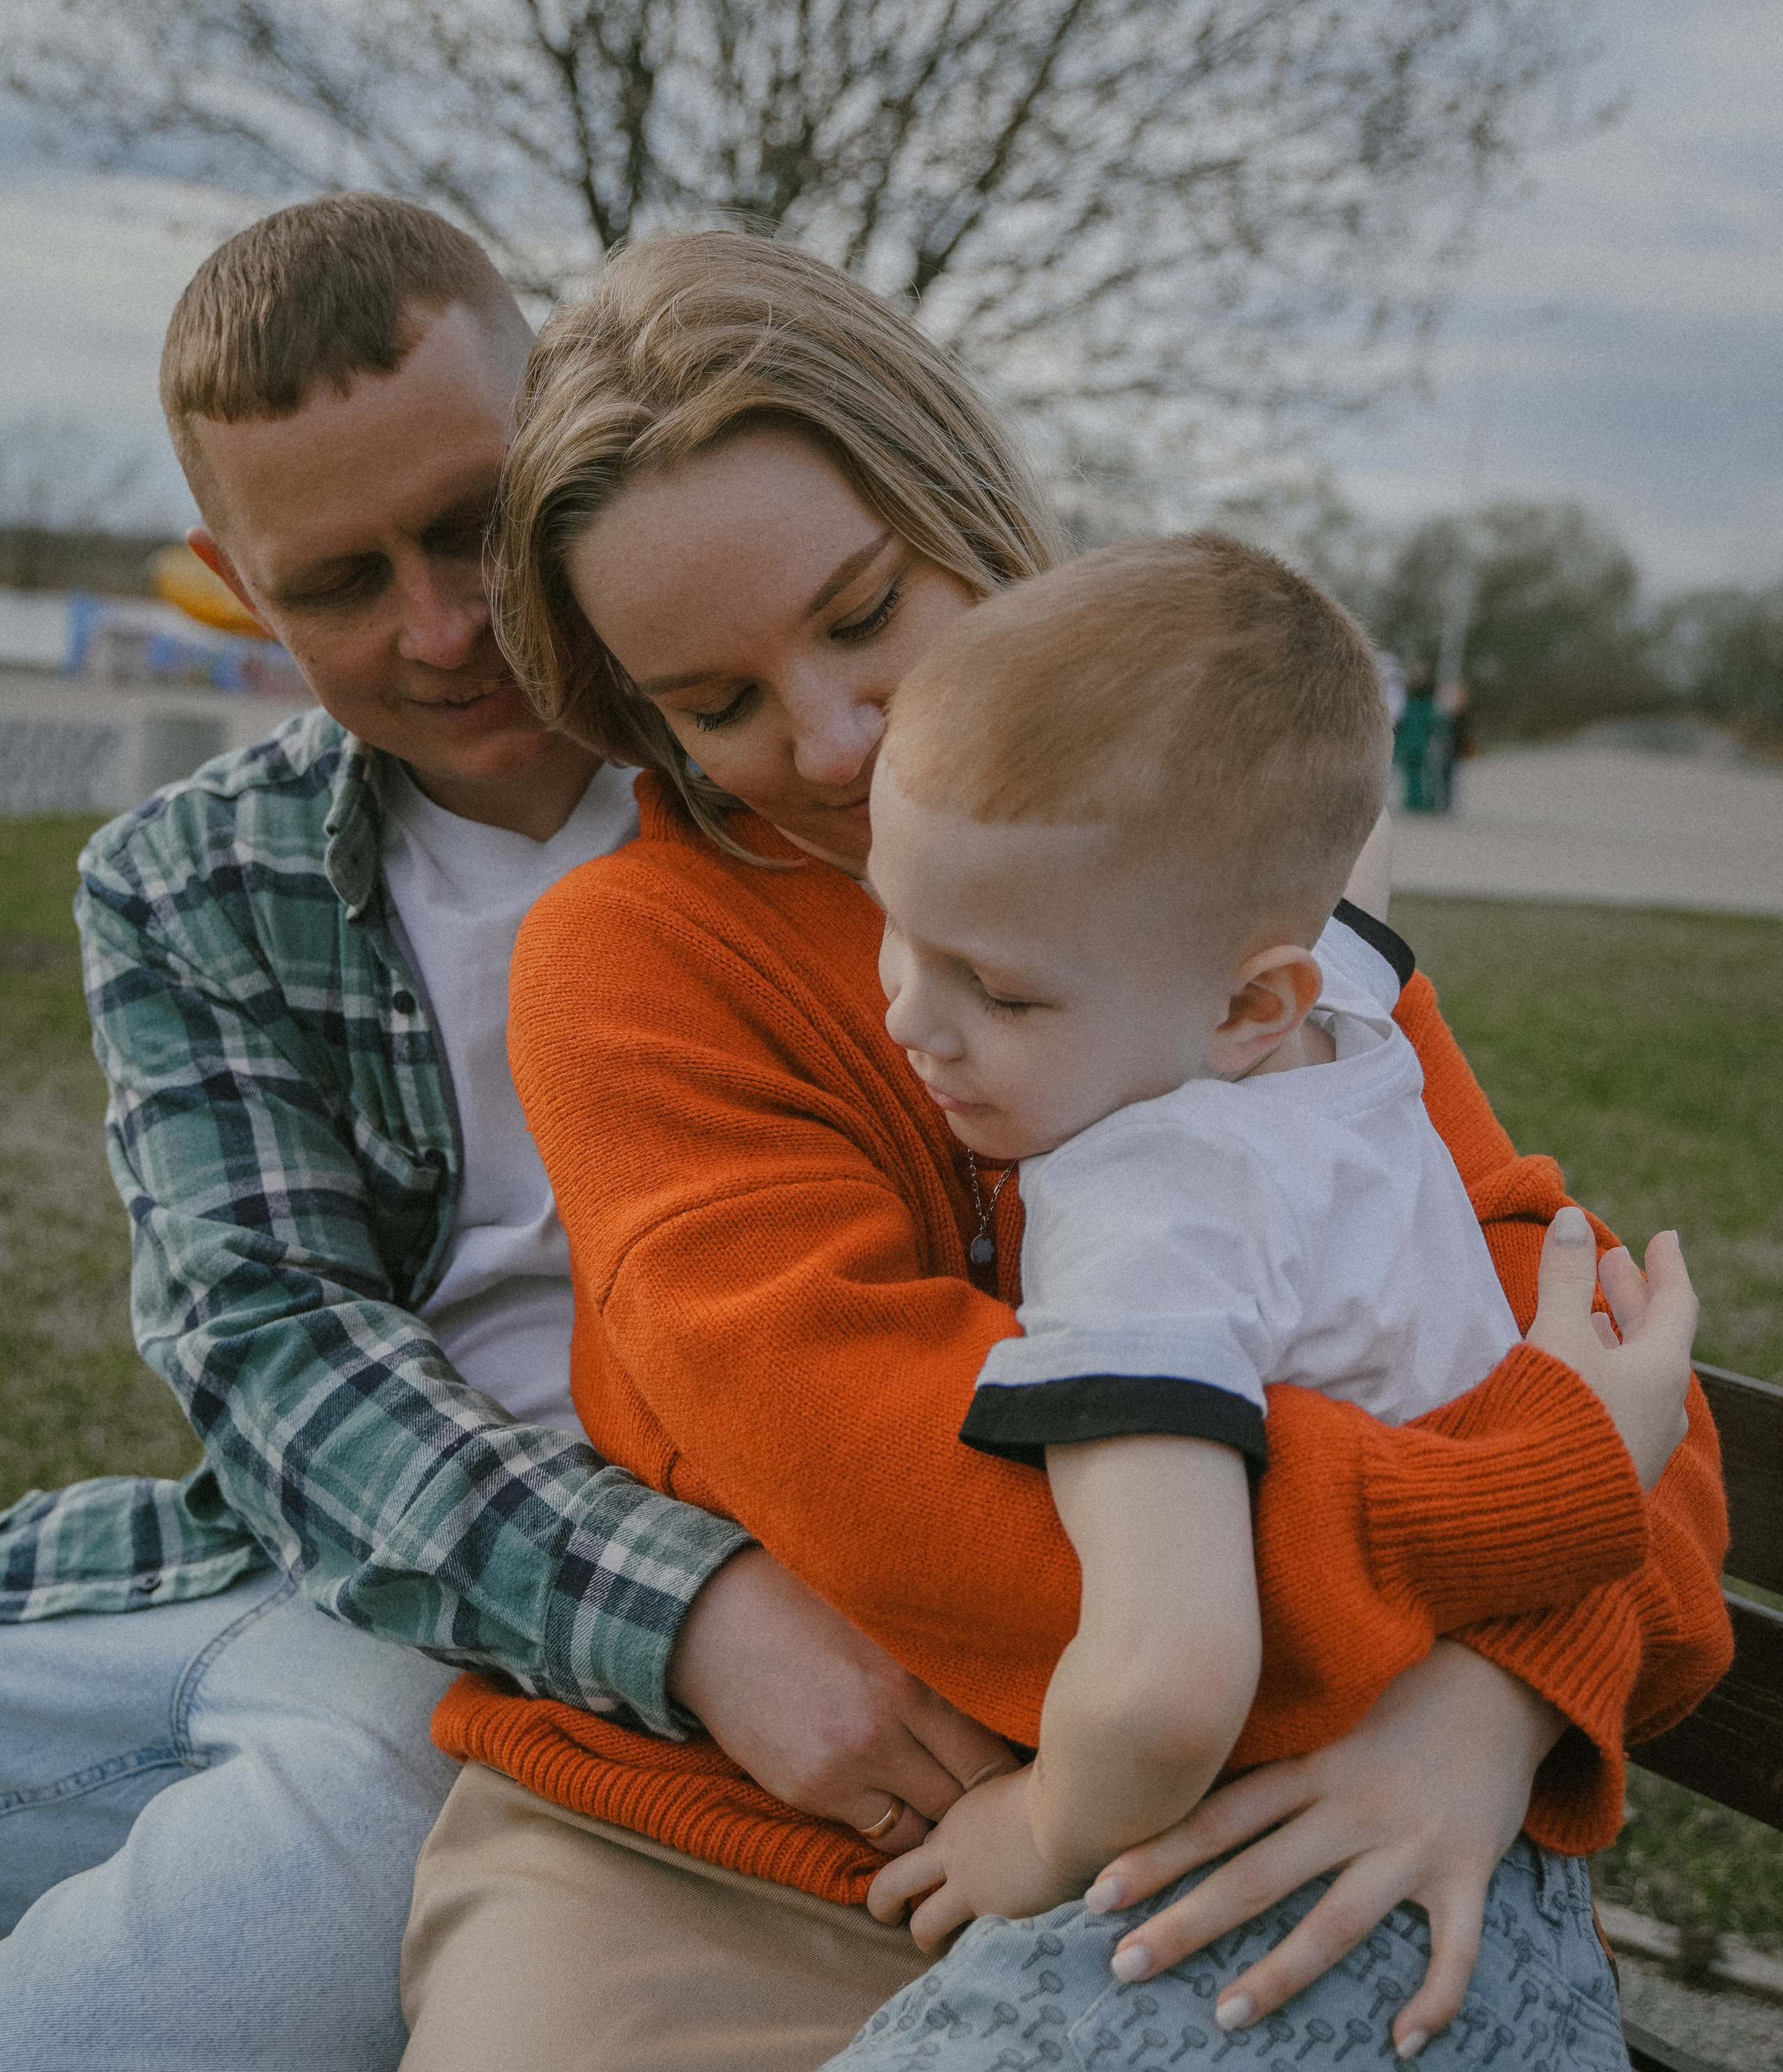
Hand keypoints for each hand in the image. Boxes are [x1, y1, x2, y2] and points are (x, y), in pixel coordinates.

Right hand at [666, 1545, 1017, 1855]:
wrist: (716, 1623)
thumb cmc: (806, 1608)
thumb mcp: (882, 1621)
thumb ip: (934, 1657)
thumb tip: (999, 1674)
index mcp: (912, 1679)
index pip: (989, 1754)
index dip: (1006, 1769)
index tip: (1011, 1769)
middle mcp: (884, 1730)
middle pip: (964, 1799)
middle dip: (978, 1803)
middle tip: (986, 1799)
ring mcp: (845, 1769)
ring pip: (923, 1831)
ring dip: (936, 1822)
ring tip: (940, 1803)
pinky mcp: (811, 1792)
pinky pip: (875, 1834)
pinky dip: (891, 1826)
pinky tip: (894, 1802)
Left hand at [867, 1765, 1076, 1951]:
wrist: (1078, 1809)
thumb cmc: (1063, 1783)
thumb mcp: (1027, 1782)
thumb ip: (1018, 1799)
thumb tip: (1037, 1792)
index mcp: (964, 1816)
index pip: (931, 1845)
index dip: (935, 1863)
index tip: (950, 1875)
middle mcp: (956, 1853)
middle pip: (894, 1882)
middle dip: (885, 1902)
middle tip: (891, 1918)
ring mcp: (972, 1890)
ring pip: (924, 1927)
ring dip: (929, 1940)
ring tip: (944, 1952)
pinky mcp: (995, 1920)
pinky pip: (971, 1947)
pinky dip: (977, 1955)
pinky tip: (994, 1959)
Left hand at [1081, 1642, 1562, 2058]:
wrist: (1498, 1680)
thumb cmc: (1397, 1705)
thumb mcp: (1326, 1724)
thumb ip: (1270, 1766)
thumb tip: (1184, 1788)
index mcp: (1310, 1768)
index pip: (1217, 1818)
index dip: (1156, 1855)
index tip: (1096, 1893)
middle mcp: (1351, 1806)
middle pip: (1256, 1875)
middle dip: (1187, 1924)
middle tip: (1123, 1966)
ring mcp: (1410, 1842)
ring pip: (1336, 1920)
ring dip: (1280, 1973)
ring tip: (1224, 2016)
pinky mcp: (1469, 1869)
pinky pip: (1454, 1949)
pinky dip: (1433, 1999)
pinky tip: (1402, 2044)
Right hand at [1526, 1204, 1696, 1488]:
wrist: (1543, 1515)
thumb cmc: (1557, 1414)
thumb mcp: (1558, 1335)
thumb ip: (1565, 1279)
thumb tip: (1573, 1222)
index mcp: (1662, 1369)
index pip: (1677, 1304)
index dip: (1666, 1267)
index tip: (1662, 1239)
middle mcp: (1664, 1407)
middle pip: (1657, 1340)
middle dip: (1633, 1299)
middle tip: (1613, 1266)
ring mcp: (1643, 1442)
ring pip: (1640, 1376)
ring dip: (1617, 1339)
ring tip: (1591, 1318)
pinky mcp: (1616, 1468)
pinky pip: (1623, 1405)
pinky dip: (1606, 1373)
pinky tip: (1579, 1376)